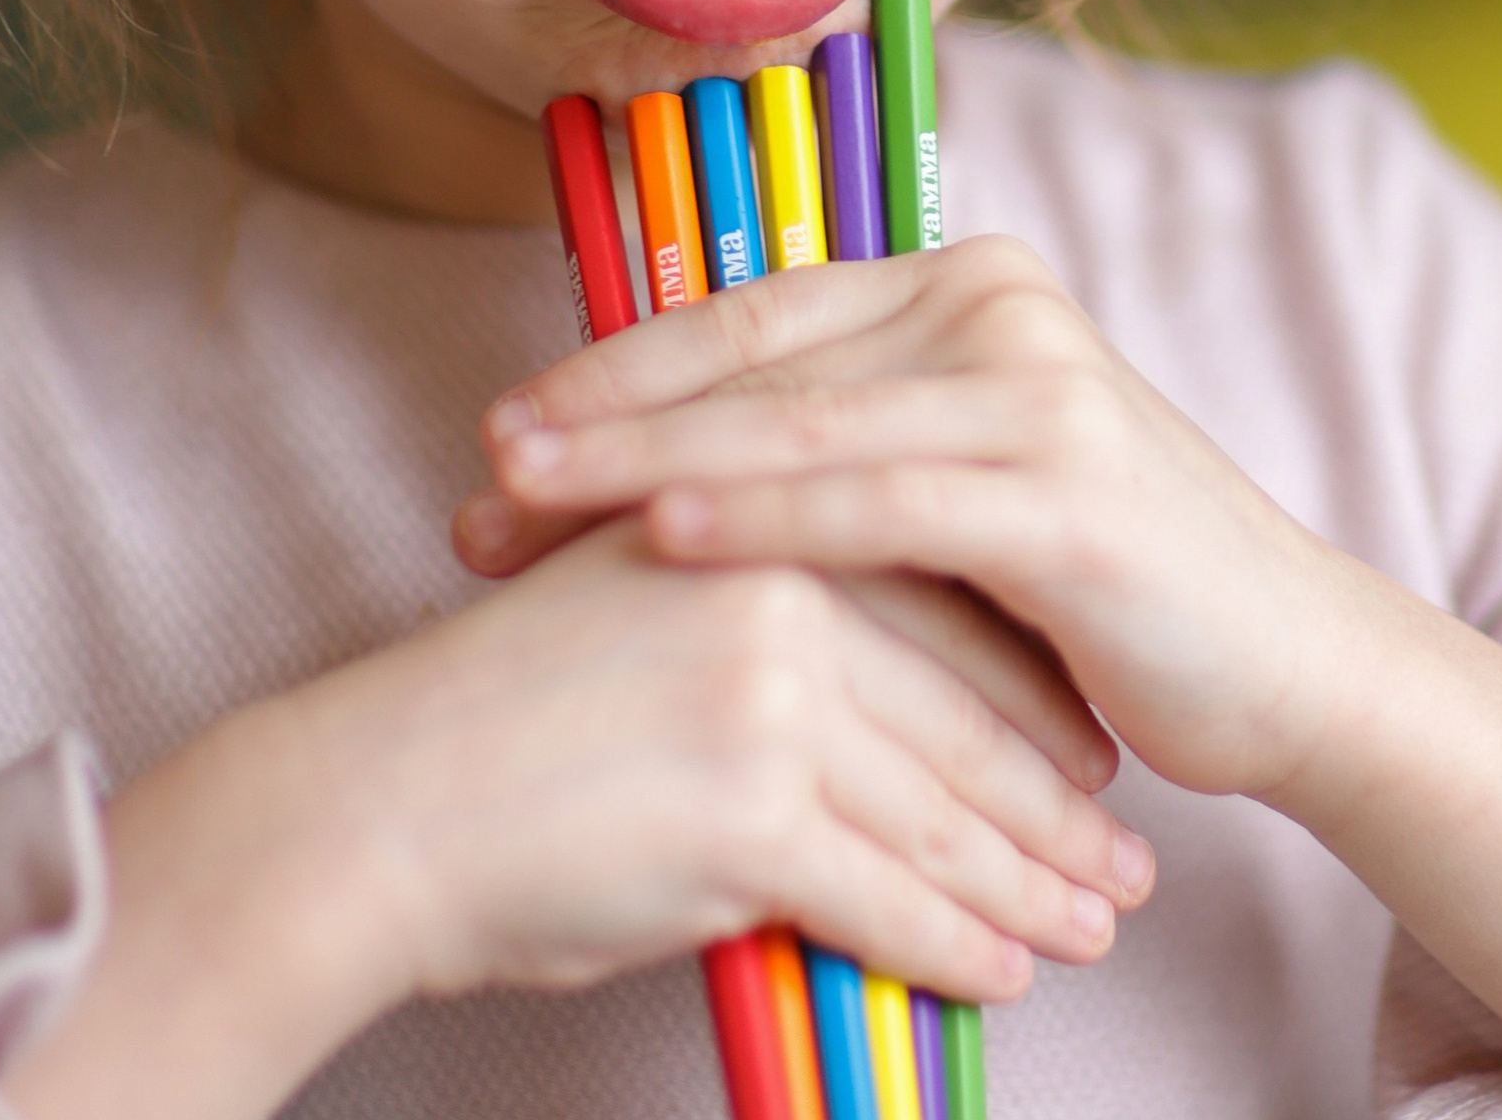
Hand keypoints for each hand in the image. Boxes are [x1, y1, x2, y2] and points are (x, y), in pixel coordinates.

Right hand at [5, 517, 1148, 1119]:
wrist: (376, 803)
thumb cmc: (503, 717)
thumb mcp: (646, 611)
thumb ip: (770, 624)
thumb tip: (880, 700)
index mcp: (765, 529)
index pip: (941, 610)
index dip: (1028, 690)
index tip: (1089, 744)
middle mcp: (784, 598)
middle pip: (963, 714)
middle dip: (1055, 801)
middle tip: (1125, 850)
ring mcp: (773, 702)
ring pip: (944, 811)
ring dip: (1032, 882)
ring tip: (1094, 920)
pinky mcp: (750, 815)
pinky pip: (889, 895)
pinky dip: (957, 943)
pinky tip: (1006, 970)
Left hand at [455, 252, 1501, 1119]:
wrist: (1286, 657)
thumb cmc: (1101, 585)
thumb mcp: (963, 485)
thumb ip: (846, 449)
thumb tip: (660, 476)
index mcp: (964, 287)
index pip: (758, 312)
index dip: (624, 366)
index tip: (512, 421)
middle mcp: (996, 306)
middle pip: (760, 359)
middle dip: (606, 417)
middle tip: (483, 465)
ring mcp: (1036, 387)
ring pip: (798, 423)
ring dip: (646, 463)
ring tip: (526, 497)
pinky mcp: (1063, 488)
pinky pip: (878, 501)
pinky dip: (761, 517)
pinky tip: (663, 539)